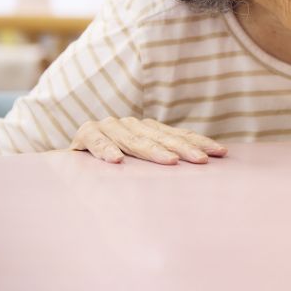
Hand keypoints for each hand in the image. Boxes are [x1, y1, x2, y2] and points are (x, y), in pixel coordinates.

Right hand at [70, 117, 226, 164]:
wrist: (69, 162)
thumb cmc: (112, 166)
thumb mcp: (140, 162)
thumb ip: (163, 159)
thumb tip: (204, 166)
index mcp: (147, 129)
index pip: (178, 135)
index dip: (199, 143)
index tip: (221, 153)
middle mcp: (131, 124)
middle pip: (161, 137)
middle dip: (184, 148)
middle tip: (201, 161)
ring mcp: (108, 126)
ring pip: (133, 139)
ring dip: (152, 151)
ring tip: (170, 161)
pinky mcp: (85, 134)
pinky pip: (96, 142)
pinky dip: (105, 149)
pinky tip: (115, 160)